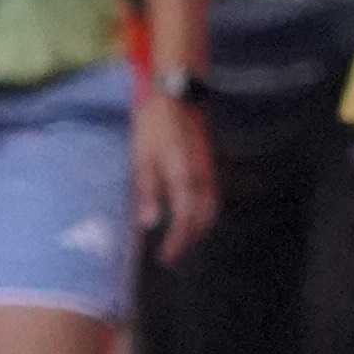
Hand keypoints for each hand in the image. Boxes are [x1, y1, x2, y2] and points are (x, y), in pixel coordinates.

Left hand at [134, 76, 215, 259]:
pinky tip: (189, 218)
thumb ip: (147, 192)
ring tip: (180, 243)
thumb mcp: (142, 157)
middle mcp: (201, 176)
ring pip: (211, 209)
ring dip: (198, 230)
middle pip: (204, 219)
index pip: (185, 219)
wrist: (177, 95)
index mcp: (183, 176)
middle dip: (190, 241)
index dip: (177, 243)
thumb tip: (150, 224)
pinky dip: (203, 213)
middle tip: (171, 257)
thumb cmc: (154, 125)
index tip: (165, 259)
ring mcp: (208, 170)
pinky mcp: (208, 164)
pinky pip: (211, 196)